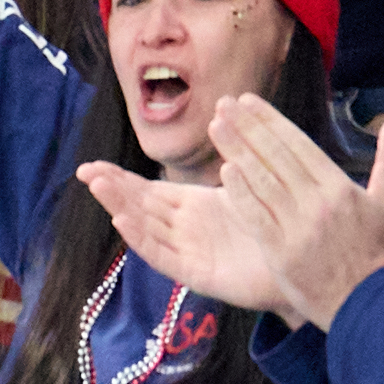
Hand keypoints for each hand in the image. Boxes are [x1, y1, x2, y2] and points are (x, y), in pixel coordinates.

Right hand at [80, 160, 293, 318]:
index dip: (118, 178)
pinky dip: (142, 240)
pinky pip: (163, 256)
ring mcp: (187, 251)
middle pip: (138, 207)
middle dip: (112, 189)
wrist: (299, 263)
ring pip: (145, 228)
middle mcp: (182, 229)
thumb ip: (228, 155)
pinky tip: (124, 222)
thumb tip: (219, 110)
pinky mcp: (197, 273)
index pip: (145, 190)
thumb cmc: (272, 224)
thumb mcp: (244, 184)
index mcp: (190, 206)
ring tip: (98, 186)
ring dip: (120, 207)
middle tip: (85, 171)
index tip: (92, 165)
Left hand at [208, 96, 383, 330]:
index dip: (270, 120)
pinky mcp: (281, 252)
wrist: (367, 303)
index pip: (298, 144)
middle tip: (223, 104)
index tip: (247, 102)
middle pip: (276, 156)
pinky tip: (224, 171)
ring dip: (236, 151)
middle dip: (247, 127)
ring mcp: (298, 227)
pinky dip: (240, 194)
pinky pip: (256, 217)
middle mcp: (318, 203)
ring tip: (216, 127)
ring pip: (262, 181)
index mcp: (340, 187)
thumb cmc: (375, 251)